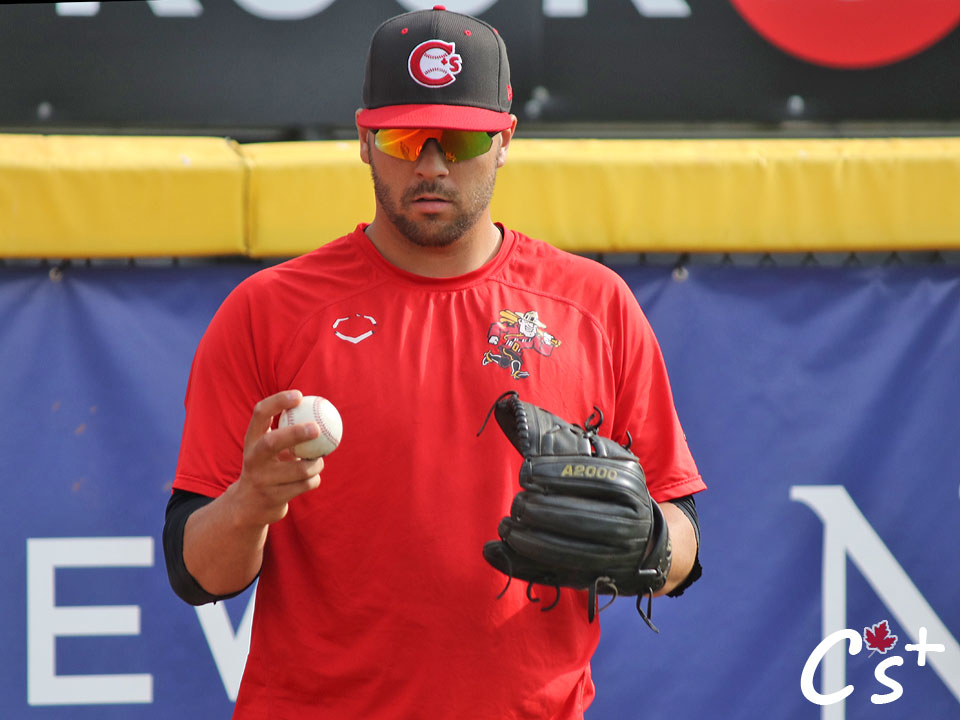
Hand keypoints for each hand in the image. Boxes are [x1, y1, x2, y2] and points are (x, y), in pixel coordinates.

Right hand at [230, 390, 324, 526]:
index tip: (299, 395)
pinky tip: (312, 478)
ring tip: (319, 460)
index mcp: (252, 440)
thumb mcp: (268, 447)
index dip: (278, 401)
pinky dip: (314, 479)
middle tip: (317, 428)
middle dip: (295, 433)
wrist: (248, 505)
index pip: (260, 414)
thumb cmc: (268, 466)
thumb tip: (319, 408)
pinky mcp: (273, 498)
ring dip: (316, 464)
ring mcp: (262, 480)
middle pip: (272, 442)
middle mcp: (253, 459)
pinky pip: (305, 485)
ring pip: (299, 470)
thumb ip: (286, 430)